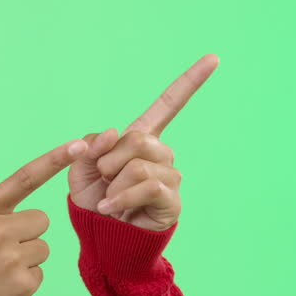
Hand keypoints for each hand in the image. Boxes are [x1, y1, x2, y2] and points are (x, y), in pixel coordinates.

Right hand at [0, 138, 89, 295]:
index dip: (54, 159)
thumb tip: (34, 220)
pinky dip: (24, 283)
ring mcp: (11, 258)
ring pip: (43, 249)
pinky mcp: (22, 285)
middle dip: (28, 234)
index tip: (79, 145)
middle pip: (42, 220)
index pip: (24, 178)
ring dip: (26, 260)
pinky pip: (39, 275)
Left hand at [68, 54, 219, 231]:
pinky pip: (149, 186)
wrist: (99, 237)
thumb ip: (91, 145)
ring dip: (113, 184)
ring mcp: (169, 176)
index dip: (190, 81)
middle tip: (102, 180)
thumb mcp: (80, 168)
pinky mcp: (171, 200)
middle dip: (109, 161)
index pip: (169, 104)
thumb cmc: (92, 200)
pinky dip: (122, 198)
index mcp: (141, 137)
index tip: (214, 58)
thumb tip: (115, 132)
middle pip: (138, 139)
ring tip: (108, 199)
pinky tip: (111, 209)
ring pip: (139, 165)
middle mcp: (160, 153)